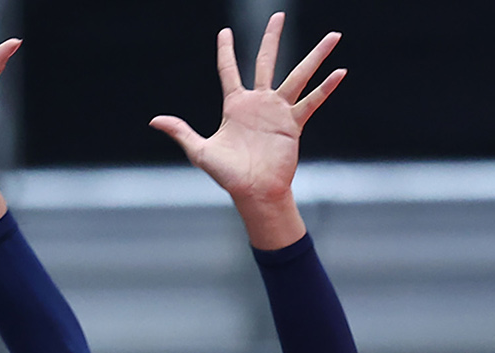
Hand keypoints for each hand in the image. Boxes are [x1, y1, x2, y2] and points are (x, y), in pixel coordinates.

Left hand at [149, 14, 343, 249]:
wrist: (253, 192)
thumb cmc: (227, 175)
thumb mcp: (199, 151)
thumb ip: (181, 131)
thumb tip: (154, 120)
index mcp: (235, 105)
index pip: (228, 70)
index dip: (225, 51)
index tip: (224, 32)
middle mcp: (258, 103)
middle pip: (266, 61)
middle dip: (272, 38)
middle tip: (278, 15)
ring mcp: (278, 111)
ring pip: (298, 75)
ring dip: (315, 56)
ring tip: (333, 36)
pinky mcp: (293, 123)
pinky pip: (312, 101)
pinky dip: (326, 88)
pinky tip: (340, 71)